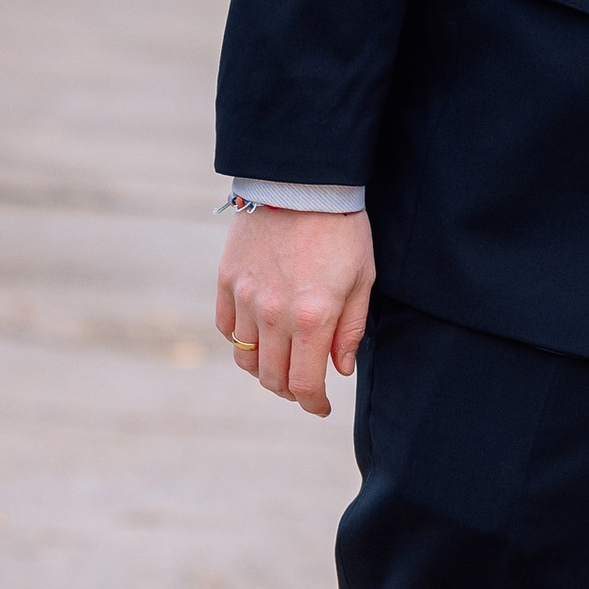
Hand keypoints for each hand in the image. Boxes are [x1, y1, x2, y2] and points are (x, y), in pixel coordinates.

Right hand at [217, 205, 375, 417]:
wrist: (301, 181)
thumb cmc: (341, 229)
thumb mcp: (362, 280)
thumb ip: (350, 330)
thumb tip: (340, 370)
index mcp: (312, 318)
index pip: (303, 384)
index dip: (313, 404)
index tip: (320, 407)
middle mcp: (273, 314)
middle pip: (271, 378)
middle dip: (289, 391)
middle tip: (303, 387)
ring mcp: (245, 298)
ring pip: (245, 357)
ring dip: (263, 368)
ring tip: (281, 362)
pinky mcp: (226, 280)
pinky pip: (226, 327)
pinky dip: (240, 340)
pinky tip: (258, 334)